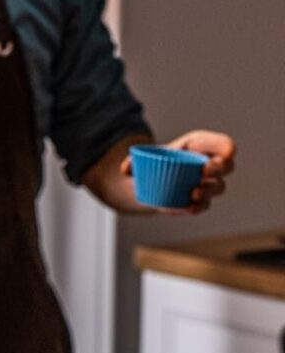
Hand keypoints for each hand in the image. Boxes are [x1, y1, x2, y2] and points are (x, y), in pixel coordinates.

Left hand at [120, 130, 236, 213]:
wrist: (151, 181)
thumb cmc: (154, 163)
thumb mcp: (144, 158)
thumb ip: (132, 161)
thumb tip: (125, 168)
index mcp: (201, 146)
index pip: (224, 145)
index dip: (226, 149)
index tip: (222, 155)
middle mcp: (209, 165)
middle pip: (226, 166)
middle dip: (219, 168)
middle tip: (204, 172)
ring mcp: (207, 184)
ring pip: (218, 187)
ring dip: (208, 190)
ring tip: (194, 193)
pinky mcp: (198, 201)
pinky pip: (203, 205)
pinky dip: (197, 206)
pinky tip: (188, 206)